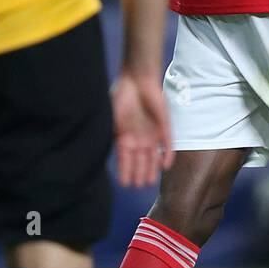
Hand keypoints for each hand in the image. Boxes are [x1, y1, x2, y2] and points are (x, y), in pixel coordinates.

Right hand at [112, 71, 172, 187]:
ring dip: (152, 169)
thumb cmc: (120, 98)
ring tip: (149, 182)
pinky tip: (166, 166)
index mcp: (124, 138)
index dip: (125, 172)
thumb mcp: (110, 119)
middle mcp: (139, 139)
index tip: (124, 184)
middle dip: (139, 173)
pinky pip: (167, 143)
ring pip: (153, 156)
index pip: (125, 160)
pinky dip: (167, 154)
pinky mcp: (164, 127)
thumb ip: (110, 135)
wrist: (138, 81)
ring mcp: (152, 134)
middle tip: (138, 186)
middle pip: (140, 161)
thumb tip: (101, 151)